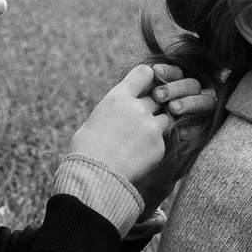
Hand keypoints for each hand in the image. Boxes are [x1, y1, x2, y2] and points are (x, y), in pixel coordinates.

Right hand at [69, 62, 214, 202]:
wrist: (94, 178)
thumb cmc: (86, 149)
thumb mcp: (95, 120)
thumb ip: (114, 110)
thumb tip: (119, 111)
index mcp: (118, 97)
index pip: (146, 73)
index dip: (147, 79)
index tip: (144, 88)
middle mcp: (138, 108)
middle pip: (157, 98)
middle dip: (151, 107)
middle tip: (139, 120)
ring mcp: (151, 127)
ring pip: (165, 118)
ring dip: (157, 125)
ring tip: (140, 140)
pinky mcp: (159, 146)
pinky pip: (163, 141)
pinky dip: (155, 147)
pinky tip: (140, 156)